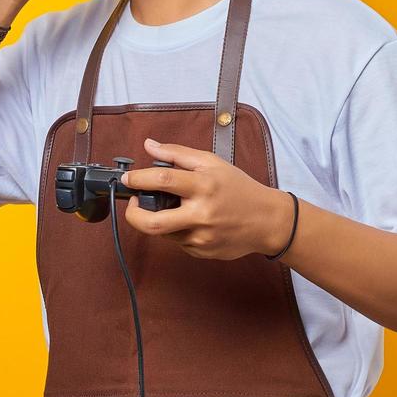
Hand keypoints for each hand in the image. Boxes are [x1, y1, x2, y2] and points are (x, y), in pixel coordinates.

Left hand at [120, 137, 291, 260]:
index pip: (163, 180)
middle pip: (152, 223)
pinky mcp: (202, 251)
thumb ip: (178, 154)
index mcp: (204, 186)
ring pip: (163, 233)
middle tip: (134, 203)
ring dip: (159, 220)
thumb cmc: (240, 188)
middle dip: (133, 215)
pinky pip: (178, 241)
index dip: (139, 179)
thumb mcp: (212, 163)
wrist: (268, 221)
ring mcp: (201, 237)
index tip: (128, 179)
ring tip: (173, 208)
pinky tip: (192, 221)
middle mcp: (201, 214)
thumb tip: (149, 145)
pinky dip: (177, 230)